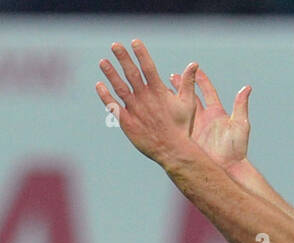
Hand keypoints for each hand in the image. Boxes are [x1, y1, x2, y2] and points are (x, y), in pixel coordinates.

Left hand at [96, 40, 197, 163]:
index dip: (141, 54)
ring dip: (111, 74)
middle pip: (131, 74)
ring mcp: (134, 110)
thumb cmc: (181, 127)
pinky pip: (113, 107)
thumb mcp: (188, 103)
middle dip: (123, 58)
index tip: (134, 42)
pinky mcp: (127, 122)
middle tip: (115, 45)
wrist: (172, 150)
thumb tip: (194, 64)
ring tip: (102, 62)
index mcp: (159, 92)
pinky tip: (99, 86)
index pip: (148, 68)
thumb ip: (188, 82)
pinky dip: (105, 96)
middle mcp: (145, 98)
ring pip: (120, 88)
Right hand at [170, 67, 251, 170]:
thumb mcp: (240, 125)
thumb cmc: (236, 149)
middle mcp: (204, 119)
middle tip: (171, 76)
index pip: (208, 92)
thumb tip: (246, 88)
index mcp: (217, 113)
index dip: (201, 80)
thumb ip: (241, 106)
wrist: (227, 169)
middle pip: (191, 98)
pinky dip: (170, 116)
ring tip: (161, 89)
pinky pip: (177, 125)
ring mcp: (195, 128)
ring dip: (173, 99)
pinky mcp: (188, 138)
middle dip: (182, 86)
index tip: (194, 69)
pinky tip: (160, 110)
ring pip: (182, 110)